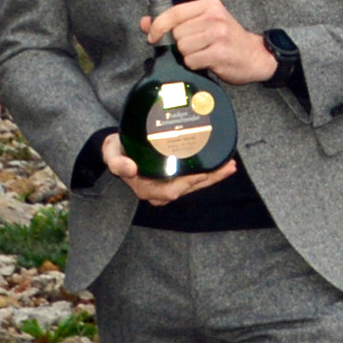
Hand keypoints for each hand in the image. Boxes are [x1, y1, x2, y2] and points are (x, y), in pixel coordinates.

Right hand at [99, 131, 243, 206]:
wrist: (117, 150)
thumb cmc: (115, 151)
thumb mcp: (111, 154)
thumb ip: (116, 162)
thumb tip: (129, 169)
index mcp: (146, 189)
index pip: (172, 190)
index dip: (189, 183)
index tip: (203, 172)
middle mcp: (159, 192)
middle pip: (189, 188)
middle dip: (210, 179)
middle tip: (229, 166)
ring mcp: (168, 186)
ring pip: (195, 184)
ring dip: (213, 176)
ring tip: (231, 165)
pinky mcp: (174, 179)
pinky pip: (194, 178)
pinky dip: (209, 172)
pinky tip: (222, 165)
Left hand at [149, 0, 277, 85]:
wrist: (256, 56)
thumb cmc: (227, 40)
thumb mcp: (204, 24)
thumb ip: (174, 22)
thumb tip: (144, 23)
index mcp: (209, 5)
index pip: (174, 12)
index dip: (158, 26)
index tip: (152, 37)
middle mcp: (214, 17)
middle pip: (177, 33)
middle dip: (180, 44)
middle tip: (195, 47)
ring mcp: (218, 34)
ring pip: (183, 48)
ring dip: (188, 56)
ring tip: (203, 54)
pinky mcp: (219, 52)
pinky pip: (191, 60)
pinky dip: (195, 64)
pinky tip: (208, 61)